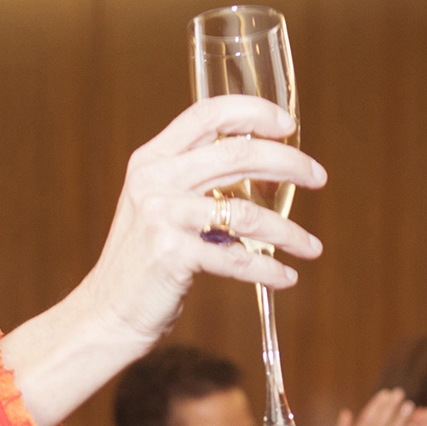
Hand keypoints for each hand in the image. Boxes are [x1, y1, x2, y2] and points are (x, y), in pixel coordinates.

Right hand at [0, 97, 326, 425]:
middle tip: (318, 177)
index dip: (254, 112)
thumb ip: (195, 179)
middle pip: (238, 154)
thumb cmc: (145, 262)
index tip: (289, 125)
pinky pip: (237, 259)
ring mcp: (162, 216)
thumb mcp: (159, 206)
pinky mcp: (172, 255)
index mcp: (152, 159)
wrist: (108, 312)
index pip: (208, 114)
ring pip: (246, 212)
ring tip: (311, 247)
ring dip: (288, 231)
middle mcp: (154, 180)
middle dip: (289, 163)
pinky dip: (268, 270)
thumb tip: (260, 163)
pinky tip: (286, 277)